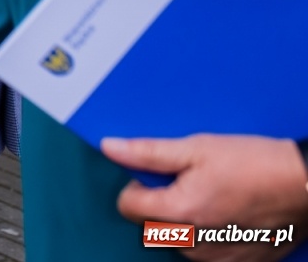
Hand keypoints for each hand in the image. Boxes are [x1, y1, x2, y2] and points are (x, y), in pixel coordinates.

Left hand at [105, 134, 307, 259]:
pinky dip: (205, 236)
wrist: (306, 185)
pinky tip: (224, 215)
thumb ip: (148, 152)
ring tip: (210, 196)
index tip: (155, 175)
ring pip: (175, 242)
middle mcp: (195, 243)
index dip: (136, 186)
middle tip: (185, 183)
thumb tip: (110, 147)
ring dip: (181, 222)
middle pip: (150, 226)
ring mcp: (217, 258)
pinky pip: (204, 253)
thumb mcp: (196, 147)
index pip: (127, 206)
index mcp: (180, 212)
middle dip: (157, 204)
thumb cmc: (255, 163)